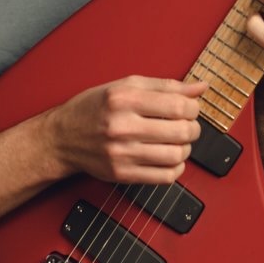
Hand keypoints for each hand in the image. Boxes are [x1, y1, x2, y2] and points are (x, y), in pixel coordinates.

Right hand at [46, 75, 206, 184]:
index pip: (177, 106)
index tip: (191, 108)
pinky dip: (176, 168)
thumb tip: (200, 87)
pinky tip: (169, 158)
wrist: (63, 137)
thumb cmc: (94, 107)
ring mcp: (122, 153)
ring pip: (176, 155)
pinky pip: (164, 177)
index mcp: (124, 99)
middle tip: (188, 125)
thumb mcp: (126, 86)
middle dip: (193, 128)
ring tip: (178, 141)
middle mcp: (122, 126)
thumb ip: (165, 85)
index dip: (193, 108)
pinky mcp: (122, 174)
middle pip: (180, 131)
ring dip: (186, 148)